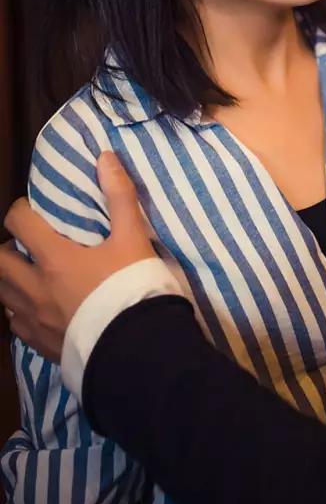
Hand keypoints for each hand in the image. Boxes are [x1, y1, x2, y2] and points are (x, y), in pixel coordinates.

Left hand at [0, 153, 156, 363]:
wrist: (135, 347)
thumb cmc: (132, 288)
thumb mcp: (133, 239)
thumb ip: (120, 197)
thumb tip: (105, 156)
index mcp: (54, 258)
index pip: (19, 223)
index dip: (21, 211)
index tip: (33, 210)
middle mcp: (34, 287)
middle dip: (7, 248)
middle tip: (27, 245)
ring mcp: (33, 319)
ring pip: (2, 294)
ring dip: (9, 279)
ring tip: (28, 275)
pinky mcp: (39, 344)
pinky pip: (14, 324)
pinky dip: (18, 312)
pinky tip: (35, 310)